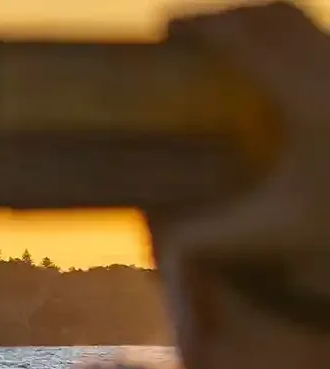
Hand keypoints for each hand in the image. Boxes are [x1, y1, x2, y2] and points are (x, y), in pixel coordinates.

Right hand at [148, 3, 329, 327]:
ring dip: (256, 18)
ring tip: (221, 34)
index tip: (166, 26)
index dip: (203, 27)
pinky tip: (266, 53)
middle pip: (272, 16)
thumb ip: (210, 235)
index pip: (245, 40)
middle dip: (226, 15)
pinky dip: (284, 31)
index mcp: (307, 102)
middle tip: (186, 28)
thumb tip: (156, 243)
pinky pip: (317, 35)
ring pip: (298, 19)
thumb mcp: (268, 231)